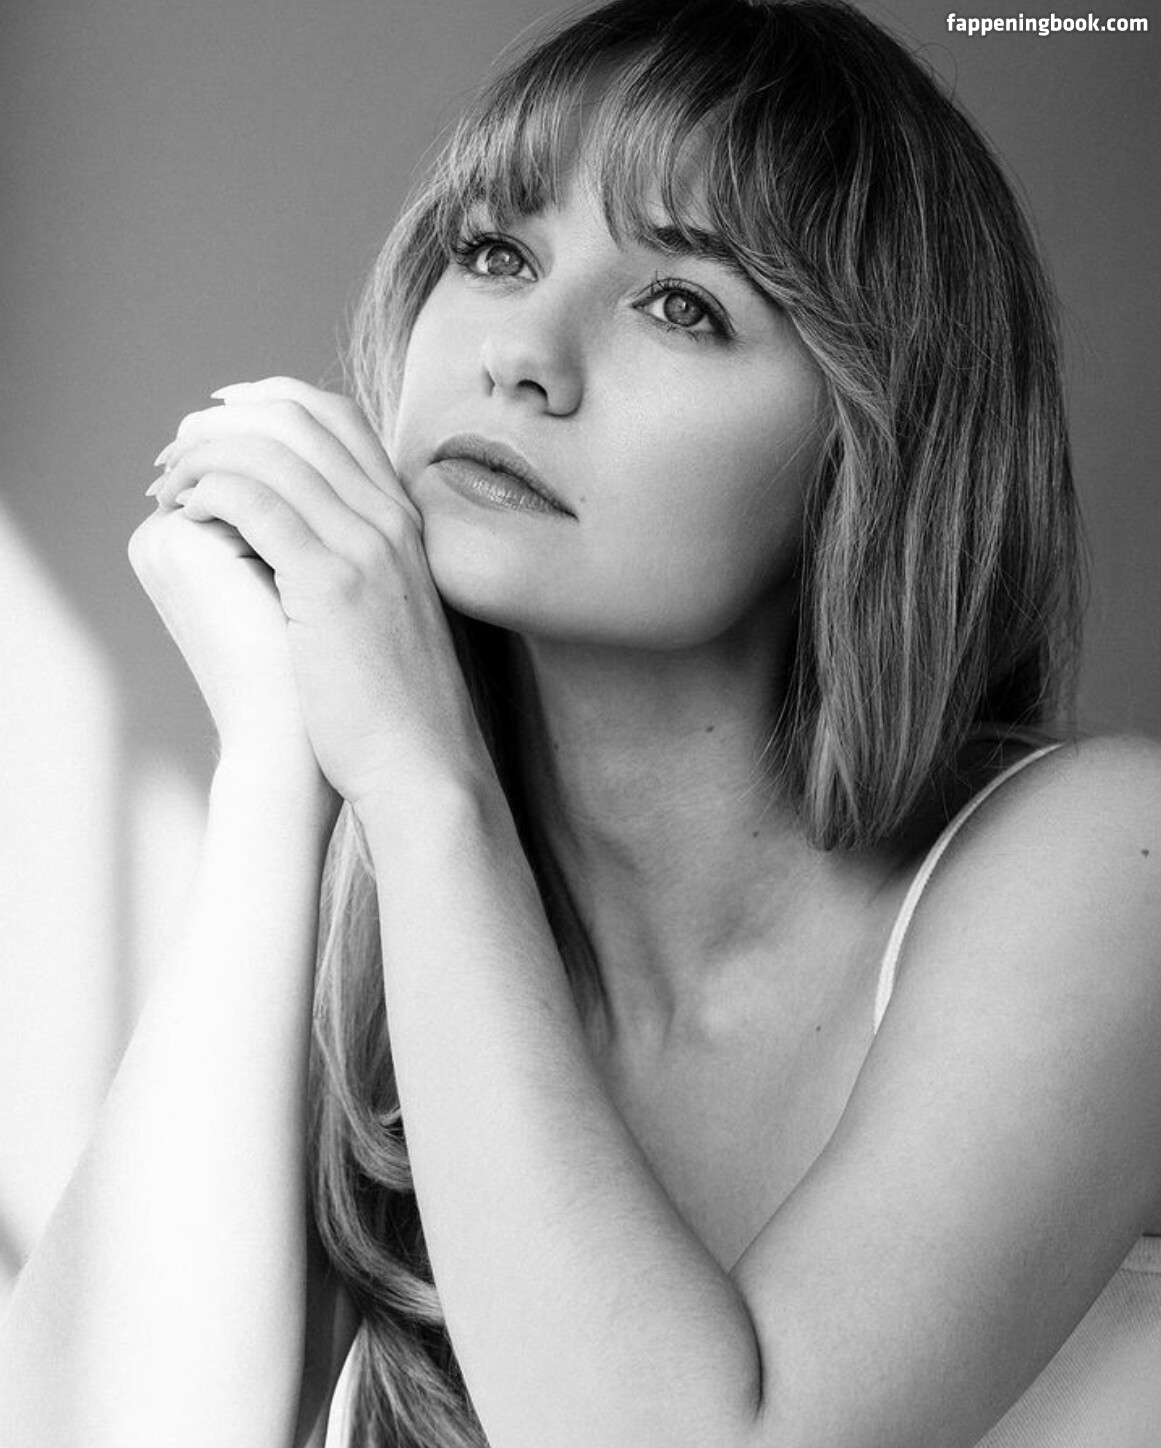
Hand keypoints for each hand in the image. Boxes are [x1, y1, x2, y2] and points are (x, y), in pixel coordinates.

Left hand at [147, 377, 487, 811]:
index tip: (217, 420)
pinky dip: (208, 492)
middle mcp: (390, 520)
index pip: (334, 418)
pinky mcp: (331, 583)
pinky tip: (184, 513)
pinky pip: (255, 502)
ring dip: (202, 454)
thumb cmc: (394, 708)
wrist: (423, 764)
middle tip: (176, 449)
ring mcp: (366, 547)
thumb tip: (287, 542)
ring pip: (270, 452)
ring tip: (166, 482)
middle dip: (222, 420)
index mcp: (404, 521)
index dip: (267, 401)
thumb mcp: (385, 614)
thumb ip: (353, 565)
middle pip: (297, 418)